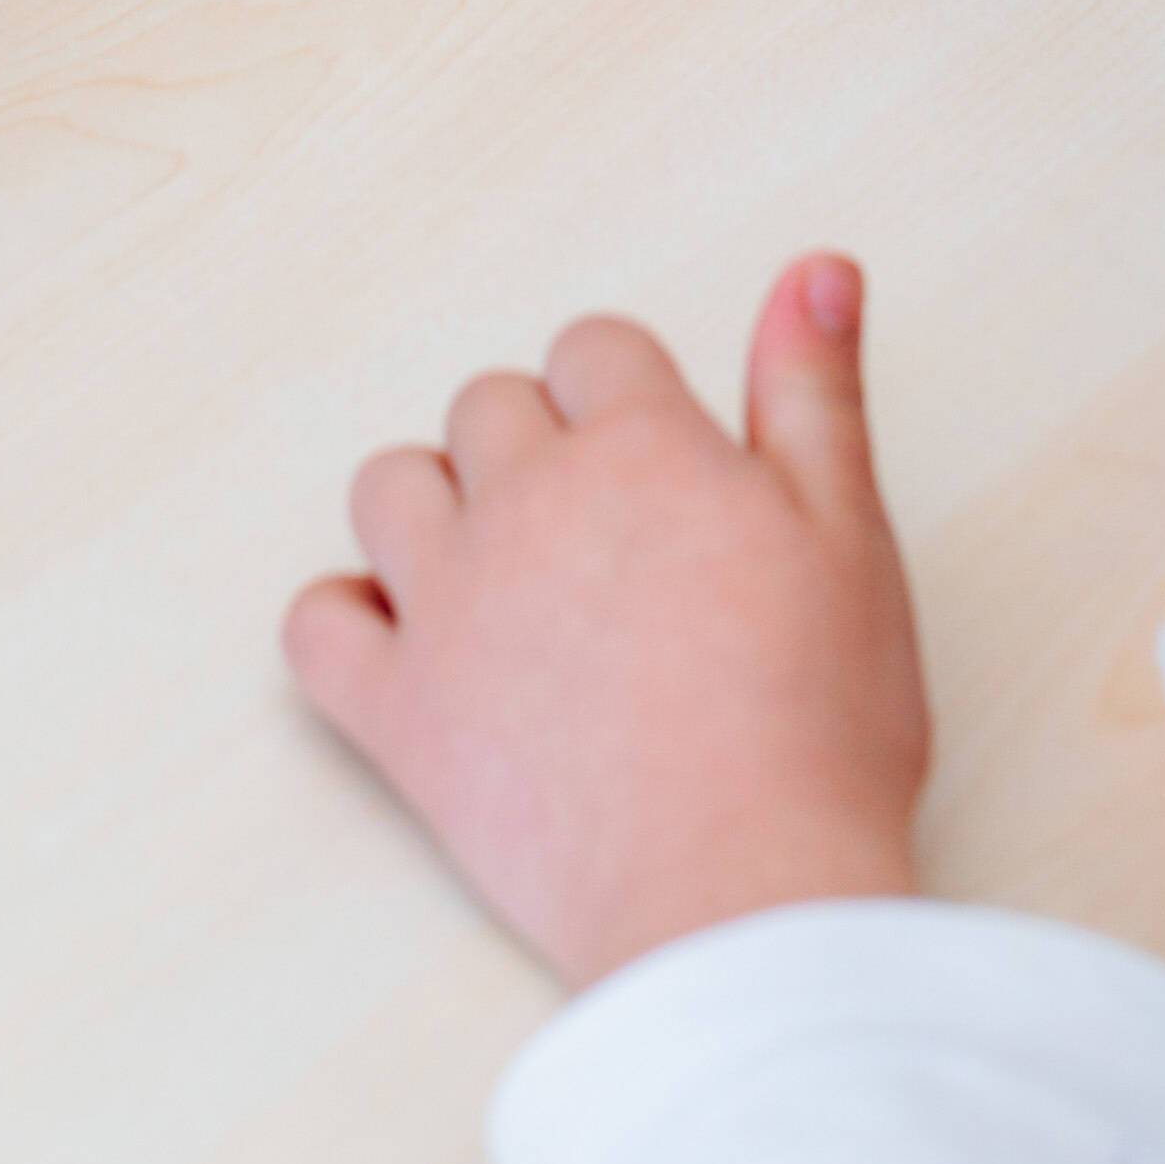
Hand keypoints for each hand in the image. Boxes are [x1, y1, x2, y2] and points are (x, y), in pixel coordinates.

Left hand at [287, 260, 929, 991]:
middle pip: (485, 407)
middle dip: (536, 447)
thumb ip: (813, 391)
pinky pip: (315, 629)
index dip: (629, 400)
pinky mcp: (400, 714)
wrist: (743, 893)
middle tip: (605, 539)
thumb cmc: (814, 728)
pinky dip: (346, 624)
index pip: (591, 349)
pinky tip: (405, 648)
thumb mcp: (849, 536)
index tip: (663, 468)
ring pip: (388, 487)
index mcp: (636, 448)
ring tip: (510, 578)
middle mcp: (525, 503)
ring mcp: (448, 607)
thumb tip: (814, 270)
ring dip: (435, 510)